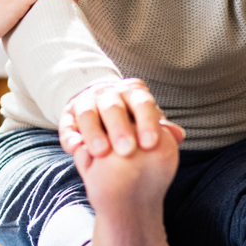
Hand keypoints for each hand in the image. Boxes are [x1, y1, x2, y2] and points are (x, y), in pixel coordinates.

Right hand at [59, 78, 185, 157]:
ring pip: (88, 113)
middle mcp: (109, 93)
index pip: (142, 103)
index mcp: (133, 91)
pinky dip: (70, 136)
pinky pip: (67, 124)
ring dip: (94, 132)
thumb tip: (178, 135)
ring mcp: (86, 101)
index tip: (151, 145)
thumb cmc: (133, 121)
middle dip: (120, 129)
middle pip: (113, 107)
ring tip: (101, 153)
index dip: (147, 122)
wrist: (102, 108)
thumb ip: (163, 129)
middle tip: (127, 151)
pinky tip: (76, 149)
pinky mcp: (68, 115)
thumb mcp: (148, 121)